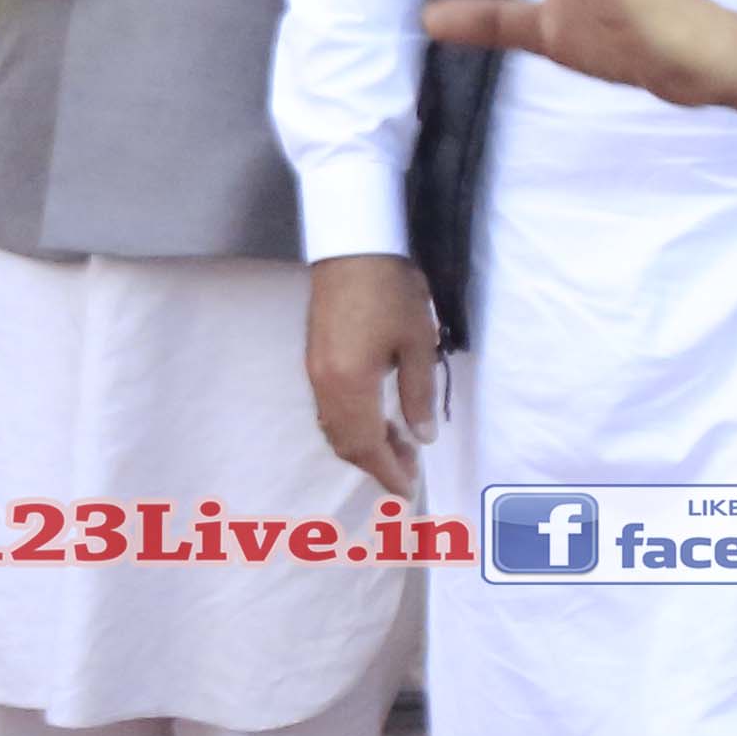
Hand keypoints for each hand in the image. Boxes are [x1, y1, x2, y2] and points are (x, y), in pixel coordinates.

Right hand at [303, 253, 439, 501]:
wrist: (352, 245)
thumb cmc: (391, 291)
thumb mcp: (417, 343)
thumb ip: (418, 394)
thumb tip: (422, 437)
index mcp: (350, 386)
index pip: (366, 446)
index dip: (387, 472)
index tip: (408, 491)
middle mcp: (325, 386)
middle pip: (344, 442)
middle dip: (375, 462)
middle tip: (411, 464)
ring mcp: (315, 371)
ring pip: (333, 427)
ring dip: (363, 443)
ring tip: (399, 440)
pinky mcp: (314, 357)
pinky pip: (328, 409)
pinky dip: (351, 424)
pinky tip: (377, 414)